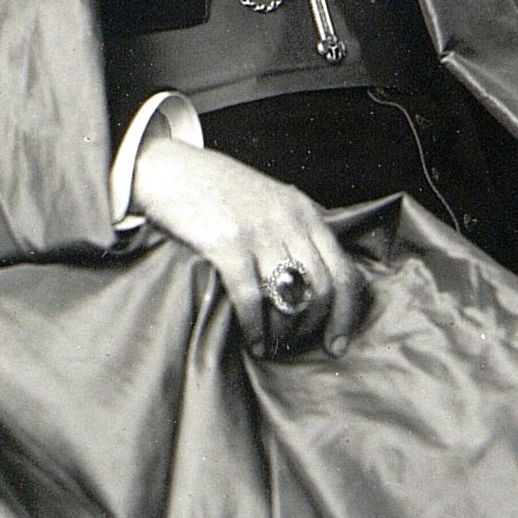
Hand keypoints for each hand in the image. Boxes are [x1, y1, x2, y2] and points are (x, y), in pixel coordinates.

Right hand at [128, 136, 368, 357]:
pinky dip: (256, 327)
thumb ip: (295, 231)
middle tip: (303, 347)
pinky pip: (252, 298)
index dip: (347, 313)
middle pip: (323, 288)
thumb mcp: (270, 200)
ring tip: (276, 346)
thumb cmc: (218, 191)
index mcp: (305, 212)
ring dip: (286, 331)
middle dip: (318, 327)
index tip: (337, 342)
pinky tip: (255, 342)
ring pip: (290, 296)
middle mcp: (289, 221)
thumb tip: (314, 281)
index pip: (344, 270)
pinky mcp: (227, 244)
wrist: (170, 170)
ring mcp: (259, 232)